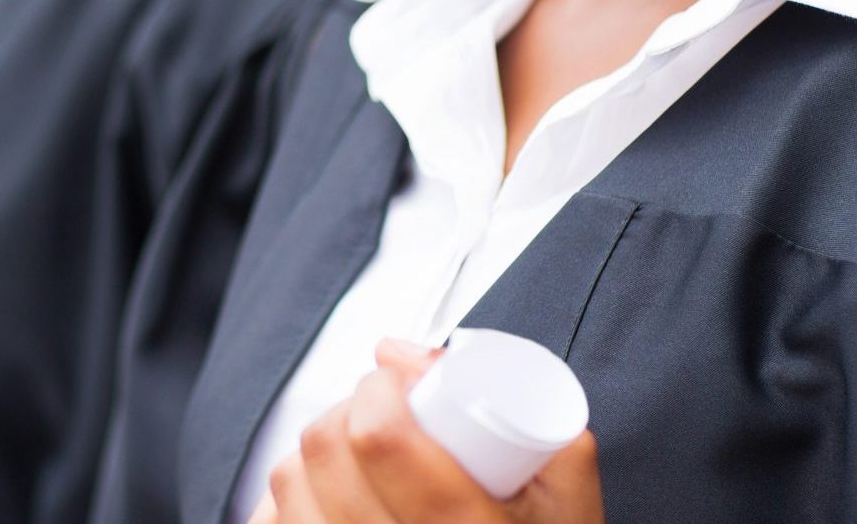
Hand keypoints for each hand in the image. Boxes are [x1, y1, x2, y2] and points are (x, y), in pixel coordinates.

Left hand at [256, 340, 603, 523]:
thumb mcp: (568, 502)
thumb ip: (529, 414)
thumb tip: (400, 352)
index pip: (379, 436)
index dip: (378, 389)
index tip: (396, 382)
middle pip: (324, 453)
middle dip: (345, 411)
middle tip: (377, 412)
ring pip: (288, 486)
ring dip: (314, 455)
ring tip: (356, 456)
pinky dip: (291, 503)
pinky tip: (329, 502)